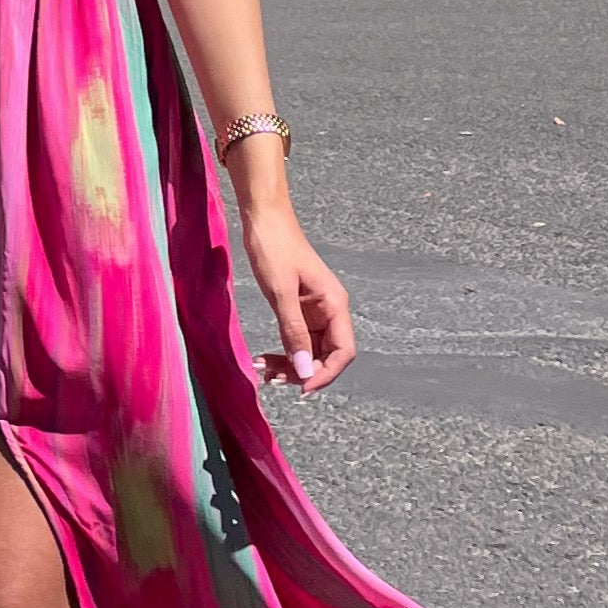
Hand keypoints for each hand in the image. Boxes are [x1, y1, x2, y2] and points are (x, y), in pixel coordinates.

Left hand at [240, 201, 354, 394]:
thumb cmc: (274, 248)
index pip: (343, 352)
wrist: (264, 219)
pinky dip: (283, 352)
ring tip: (264, 372)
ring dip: (291, 365)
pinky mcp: (300, 309)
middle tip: (272, 380)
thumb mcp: (281, 293)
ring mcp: (315, 311)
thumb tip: (304, 370)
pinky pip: (297, 340)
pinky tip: (265, 359)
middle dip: (303, 372)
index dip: (325, 374)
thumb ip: (293, 332)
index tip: (301, 389)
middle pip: (326, 356)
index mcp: (335, 305)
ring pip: (309, 351)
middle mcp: (330, 310)